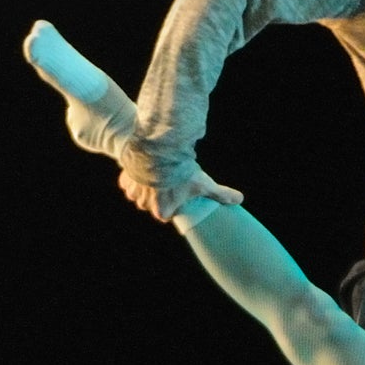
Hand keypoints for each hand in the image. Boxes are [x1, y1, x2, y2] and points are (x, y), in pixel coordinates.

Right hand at [116, 166, 246, 222]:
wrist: (159, 150)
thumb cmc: (181, 170)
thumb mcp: (203, 183)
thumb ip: (221, 194)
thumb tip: (240, 200)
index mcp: (162, 210)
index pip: (166, 214)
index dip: (173, 204)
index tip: (178, 193)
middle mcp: (144, 204)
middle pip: (152, 204)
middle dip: (160, 194)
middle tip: (169, 180)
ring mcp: (133, 191)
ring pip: (139, 193)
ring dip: (146, 185)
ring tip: (158, 173)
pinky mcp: (125, 178)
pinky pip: (128, 182)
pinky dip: (135, 176)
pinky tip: (146, 168)